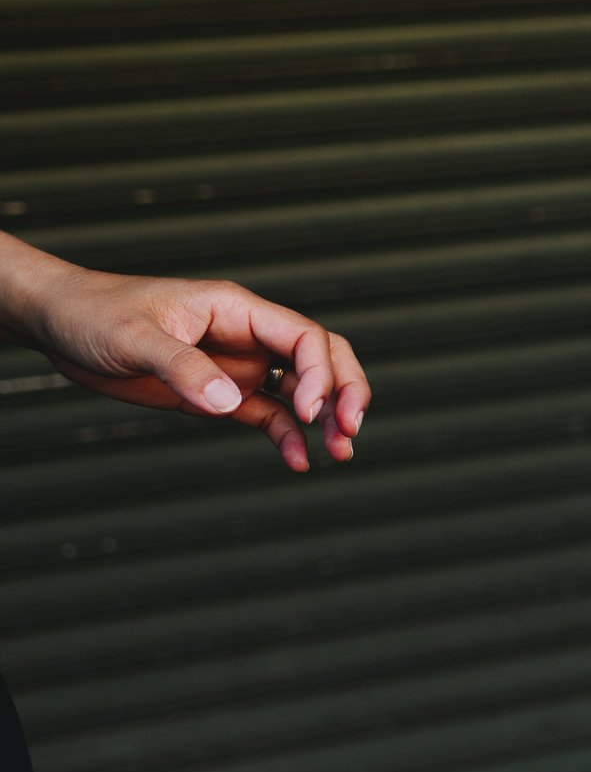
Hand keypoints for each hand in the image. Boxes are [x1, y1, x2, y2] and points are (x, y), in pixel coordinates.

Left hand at [11, 262, 367, 471]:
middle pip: (322, 358)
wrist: (59, 323)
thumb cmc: (92, 312)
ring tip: (339, 452)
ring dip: (326, 419)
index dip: (320, 374)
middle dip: (345, 392)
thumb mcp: (134, 337)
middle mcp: (246, 336)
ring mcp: (237, 365)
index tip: (308, 411)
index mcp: (235, 309)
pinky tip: (298, 461)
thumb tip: (229, 401)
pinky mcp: (220, 393)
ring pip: (304, 389)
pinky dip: (289, 437)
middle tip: (349, 430)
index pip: (304, 337)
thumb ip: (183, 366)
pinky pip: (269, 415)